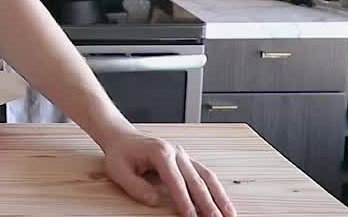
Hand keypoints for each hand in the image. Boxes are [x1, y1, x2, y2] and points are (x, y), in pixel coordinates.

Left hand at [101, 130, 234, 216]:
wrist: (123, 137)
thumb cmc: (121, 153)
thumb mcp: (118, 170)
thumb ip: (136, 187)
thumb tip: (155, 201)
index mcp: (159, 152)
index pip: (175, 180)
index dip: (184, 200)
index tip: (191, 216)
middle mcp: (176, 152)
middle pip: (196, 180)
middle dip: (208, 203)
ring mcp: (184, 155)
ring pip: (207, 177)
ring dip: (219, 197)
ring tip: (229, 214)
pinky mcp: (188, 161)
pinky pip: (205, 175)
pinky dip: (216, 190)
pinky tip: (223, 203)